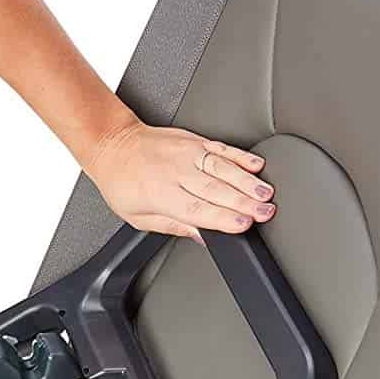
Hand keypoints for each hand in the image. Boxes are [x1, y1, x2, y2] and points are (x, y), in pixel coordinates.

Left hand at [82, 120, 274, 243]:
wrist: (113, 144)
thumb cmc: (122, 182)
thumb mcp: (138, 217)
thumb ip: (173, 227)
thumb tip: (202, 237)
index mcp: (161, 195)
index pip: (198, 210)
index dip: (224, 218)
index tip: (245, 224)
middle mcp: (176, 172)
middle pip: (217, 190)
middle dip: (245, 202)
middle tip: (266, 211)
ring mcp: (187, 154)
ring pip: (223, 168)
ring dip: (248, 181)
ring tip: (266, 192)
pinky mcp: (194, 140)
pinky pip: (221, 148)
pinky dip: (240, 156)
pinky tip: (256, 164)